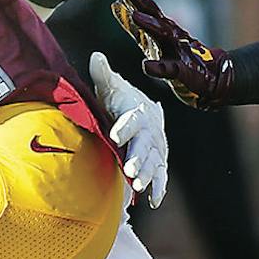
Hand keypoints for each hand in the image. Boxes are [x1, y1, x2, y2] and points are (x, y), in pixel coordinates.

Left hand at [88, 51, 167, 207]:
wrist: (145, 110)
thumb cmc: (121, 99)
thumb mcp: (112, 86)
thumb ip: (103, 75)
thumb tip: (96, 56)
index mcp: (138, 112)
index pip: (132, 120)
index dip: (124, 127)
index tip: (115, 136)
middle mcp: (150, 132)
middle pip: (144, 146)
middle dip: (138, 158)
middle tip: (131, 171)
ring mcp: (156, 148)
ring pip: (153, 163)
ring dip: (147, 175)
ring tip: (138, 186)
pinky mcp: (159, 161)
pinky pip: (161, 176)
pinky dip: (159, 188)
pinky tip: (154, 201)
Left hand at [108, 0, 231, 109]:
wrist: (211, 76)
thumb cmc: (178, 57)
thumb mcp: (152, 40)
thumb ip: (133, 26)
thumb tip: (114, 5)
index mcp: (159, 26)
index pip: (141, 3)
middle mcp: (168, 33)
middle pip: (150, 11)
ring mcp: (176, 50)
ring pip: (162, 34)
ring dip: (148, 24)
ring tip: (134, 15)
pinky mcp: (183, 71)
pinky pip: (170, 69)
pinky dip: (158, 67)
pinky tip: (146, 66)